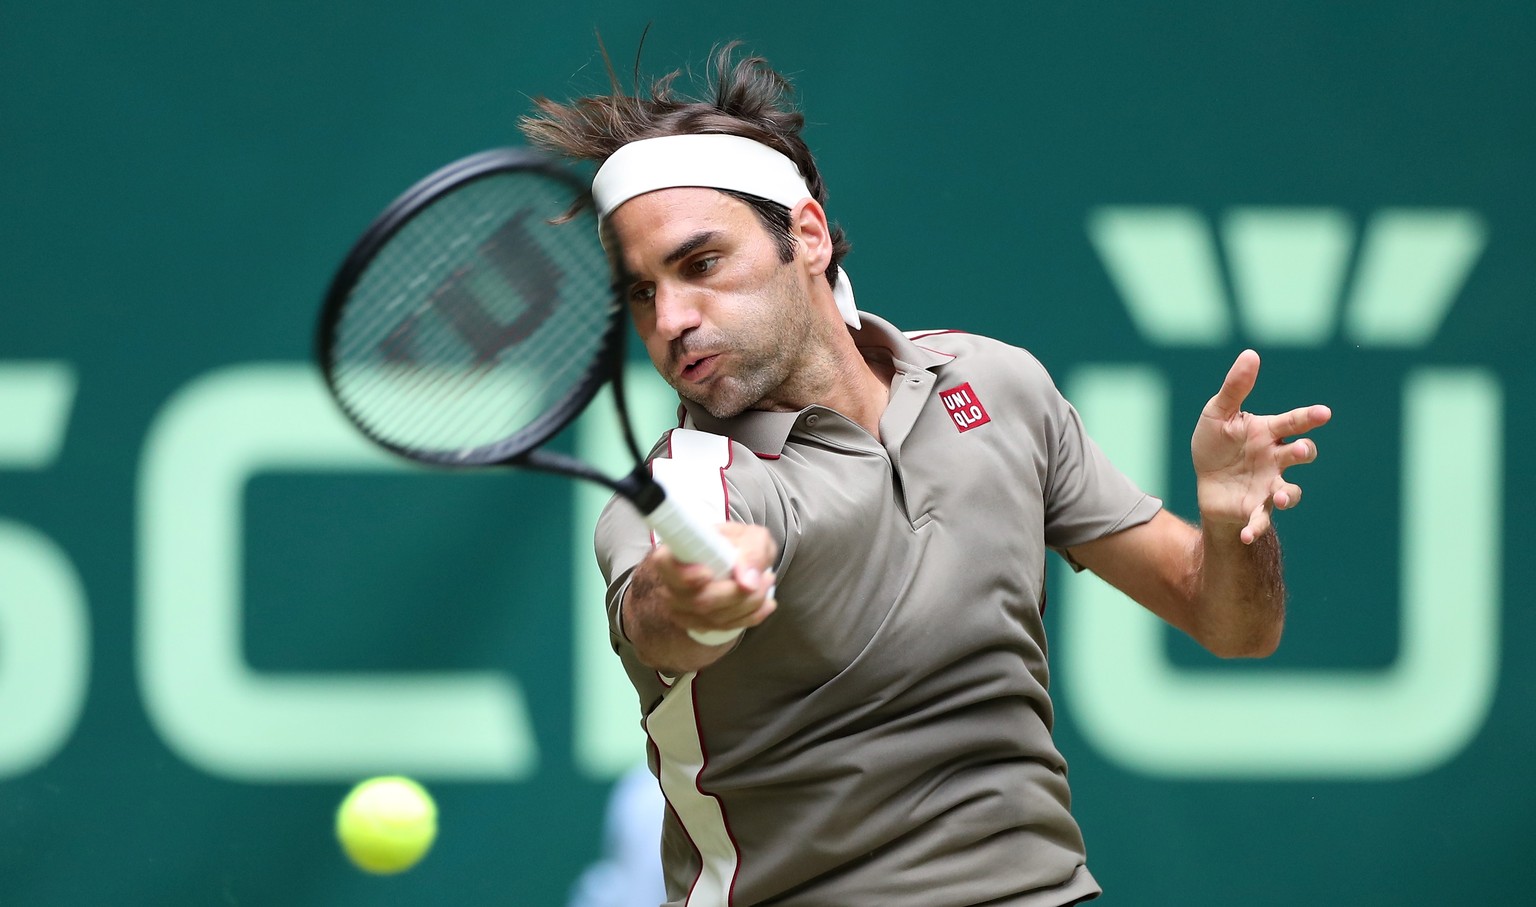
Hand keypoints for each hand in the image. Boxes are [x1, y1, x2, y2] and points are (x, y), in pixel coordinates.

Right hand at [641, 522, 777, 642]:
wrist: (741, 561)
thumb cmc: (740, 544)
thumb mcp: (752, 536)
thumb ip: (752, 552)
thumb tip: (747, 582)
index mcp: (676, 552)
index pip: (663, 564)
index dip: (684, 574)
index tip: (709, 573)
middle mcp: (672, 583)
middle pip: (697, 600)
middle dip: (736, 594)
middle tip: (764, 576)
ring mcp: (683, 608)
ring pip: (714, 618)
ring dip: (749, 604)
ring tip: (768, 581)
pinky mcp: (699, 624)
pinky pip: (724, 628)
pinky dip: (751, 617)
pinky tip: (767, 603)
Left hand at [1192, 349, 1331, 544]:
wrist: (1206, 481)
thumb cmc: (1216, 444)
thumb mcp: (1218, 413)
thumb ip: (1235, 388)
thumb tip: (1251, 354)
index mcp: (1268, 434)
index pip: (1294, 422)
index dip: (1308, 417)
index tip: (1323, 412)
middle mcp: (1275, 460)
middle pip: (1299, 455)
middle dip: (1303, 453)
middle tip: (1300, 451)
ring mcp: (1268, 485)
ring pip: (1289, 492)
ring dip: (1287, 495)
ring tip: (1278, 497)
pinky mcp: (1254, 508)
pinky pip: (1260, 521)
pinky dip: (1255, 529)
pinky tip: (1246, 535)